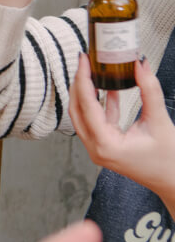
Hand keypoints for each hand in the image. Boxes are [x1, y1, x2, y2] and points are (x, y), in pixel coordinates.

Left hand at [69, 54, 174, 213]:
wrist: (173, 181)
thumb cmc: (168, 159)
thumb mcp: (160, 121)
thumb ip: (149, 90)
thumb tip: (140, 64)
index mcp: (105, 144)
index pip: (86, 105)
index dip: (83, 79)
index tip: (83, 59)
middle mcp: (95, 148)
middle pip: (77, 109)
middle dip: (80, 83)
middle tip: (85, 61)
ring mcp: (97, 149)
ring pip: (83, 115)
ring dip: (87, 93)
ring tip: (93, 71)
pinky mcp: (104, 146)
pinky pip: (95, 121)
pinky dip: (100, 105)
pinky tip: (109, 89)